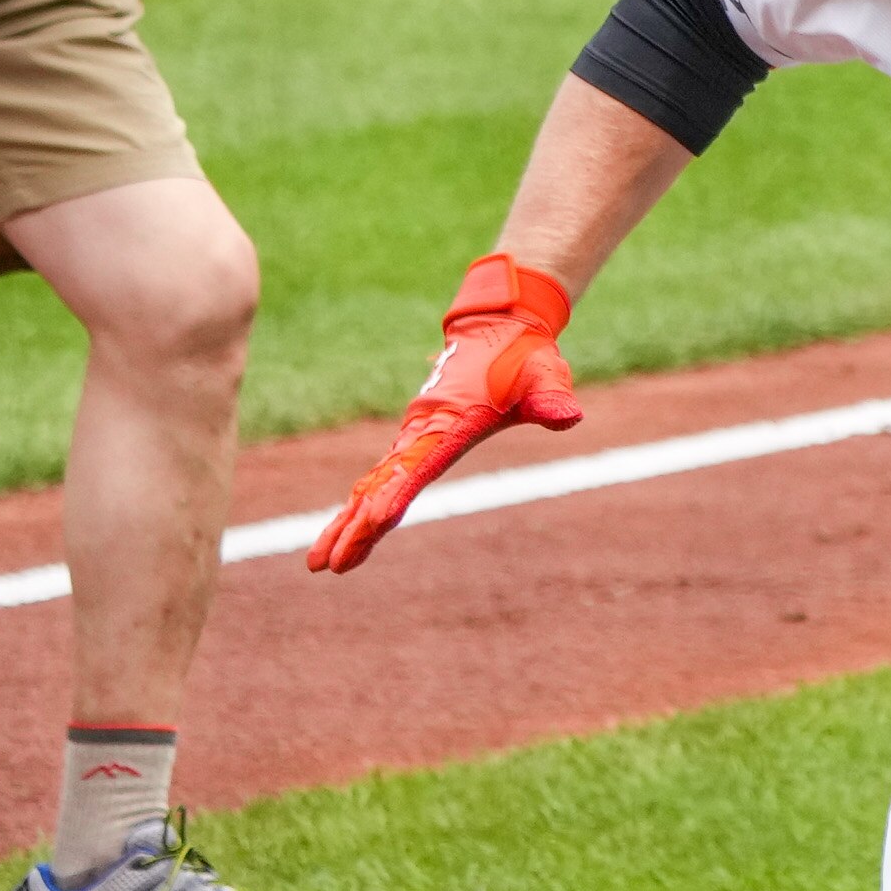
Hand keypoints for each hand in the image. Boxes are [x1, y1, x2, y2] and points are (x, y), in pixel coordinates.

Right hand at [309, 253, 584, 572]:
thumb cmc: (524, 355)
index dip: (396, 495)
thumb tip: (569, 416)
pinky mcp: (418, 438)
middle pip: (382, 484)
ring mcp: (416, 434)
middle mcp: (423, 430)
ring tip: (320, 562)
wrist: (500, 326)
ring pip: (375, 484)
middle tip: (325, 564)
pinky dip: (363, 504)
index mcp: (449, 421)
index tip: (374, 523)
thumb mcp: (544, 376)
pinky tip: (349, 530)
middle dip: (354, 525)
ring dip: (349, 522)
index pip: (417, 465)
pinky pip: (384, 477)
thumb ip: (552, 398)